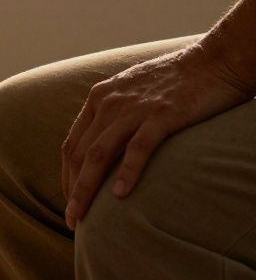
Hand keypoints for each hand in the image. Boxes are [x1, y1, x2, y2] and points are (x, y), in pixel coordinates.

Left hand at [61, 43, 253, 229]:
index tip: (68, 199)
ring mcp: (134, 109)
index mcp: (99, 98)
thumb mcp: (132, 92)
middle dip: (72, 189)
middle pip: (80, 154)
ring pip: (99, 154)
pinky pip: (138, 148)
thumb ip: (114, 115)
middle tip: (71, 218)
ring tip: (82, 216)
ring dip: (87, 189)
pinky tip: (120, 196)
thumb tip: (103, 146)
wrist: (213, 61)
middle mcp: (109, 103)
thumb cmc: (175, 81)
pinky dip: (126, 173)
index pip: (72, 144)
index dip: (66, 175)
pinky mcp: (162, 115)